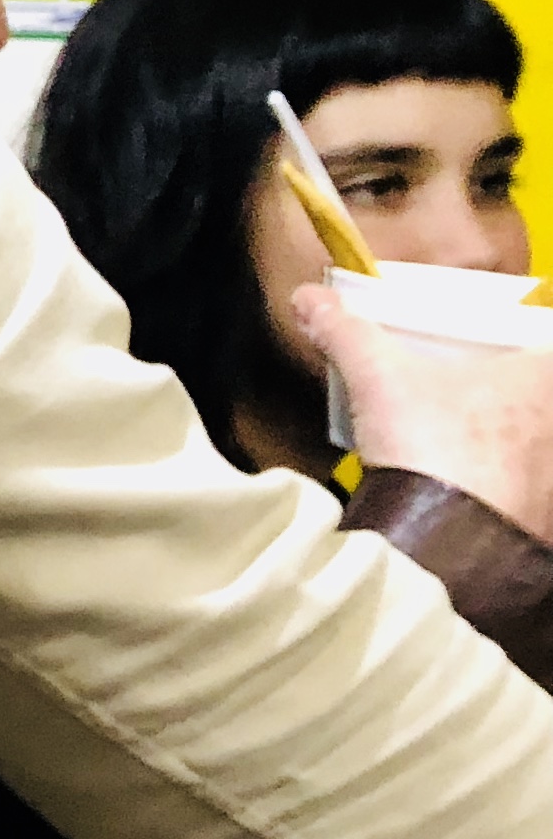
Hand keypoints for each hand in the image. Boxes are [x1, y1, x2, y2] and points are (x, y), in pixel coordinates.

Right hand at [297, 282, 552, 542]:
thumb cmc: (434, 448)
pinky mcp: (540, 516)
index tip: (491, 343)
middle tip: (466, 387)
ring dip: (505, 440)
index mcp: (541, 376)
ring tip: (460, 439)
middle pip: (536, 393)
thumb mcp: (377, 377)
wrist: (443, 538)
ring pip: (532, 443)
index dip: (520, 338)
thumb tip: (311, 300)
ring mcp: (552, 475)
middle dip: (507, 392)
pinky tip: (464, 485)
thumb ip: (345, 332)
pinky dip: (502, 485)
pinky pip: (525, 490)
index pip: (540, 337)